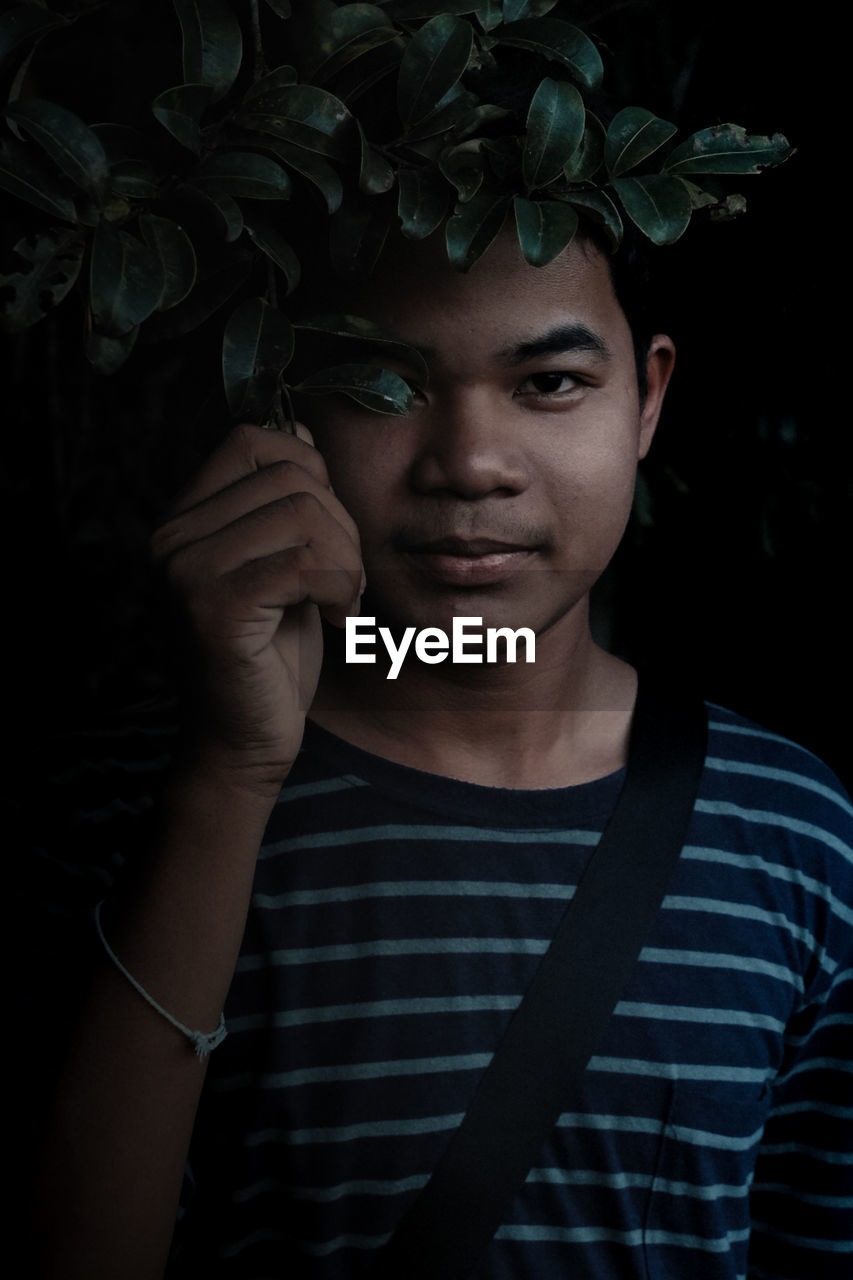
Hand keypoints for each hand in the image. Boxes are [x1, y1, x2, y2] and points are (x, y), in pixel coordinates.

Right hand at [151, 423, 363, 793]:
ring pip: (306, 515)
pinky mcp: (213, 609)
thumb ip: (283, 501)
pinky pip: (307, 563)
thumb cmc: (271, 656)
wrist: (243, 744)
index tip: (325, 532)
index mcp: (183, 518)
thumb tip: (300, 428)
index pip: (252, 438)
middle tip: (344, 580)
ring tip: (340, 601)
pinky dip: (342, 588)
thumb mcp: (281, 563)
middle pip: (292, 476)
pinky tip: (336, 619)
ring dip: (348, 561)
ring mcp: (185, 571)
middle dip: (342, 526)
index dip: (309, 472)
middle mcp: (171, 536)